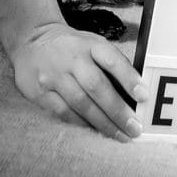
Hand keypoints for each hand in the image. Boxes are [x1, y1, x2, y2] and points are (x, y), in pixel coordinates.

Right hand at [9, 21, 148, 140]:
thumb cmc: (73, 47)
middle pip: (97, 87)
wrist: (33, 41)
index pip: (113, 60)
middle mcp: (73, 60)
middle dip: (118, 110)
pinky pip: (63, 112)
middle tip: (134, 128)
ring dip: (103, 122)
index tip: (143, 96)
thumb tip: (135, 91)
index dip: (129, 78)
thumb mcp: (94, 44)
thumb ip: (112, 63)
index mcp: (91, 45)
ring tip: (120, 135)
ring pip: (81, 103)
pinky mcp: (40, 92)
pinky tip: (96, 130)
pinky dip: (81, 123)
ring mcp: (54, 76)